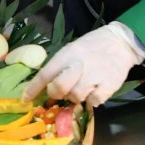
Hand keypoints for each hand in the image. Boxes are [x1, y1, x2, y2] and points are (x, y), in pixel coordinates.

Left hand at [22, 23, 144, 106]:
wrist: (120, 42)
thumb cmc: (91, 47)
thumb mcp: (72, 49)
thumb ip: (60, 66)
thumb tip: (46, 86)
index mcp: (67, 54)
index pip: (45, 73)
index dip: (33, 88)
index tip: (25, 99)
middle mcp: (79, 65)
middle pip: (58, 88)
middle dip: (56, 93)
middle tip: (62, 91)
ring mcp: (94, 77)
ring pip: (76, 97)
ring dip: (75, 96)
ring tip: (82, 86)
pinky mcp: (108, 86)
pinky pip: (93, 102)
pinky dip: (92, 100)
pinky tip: (95, 90)